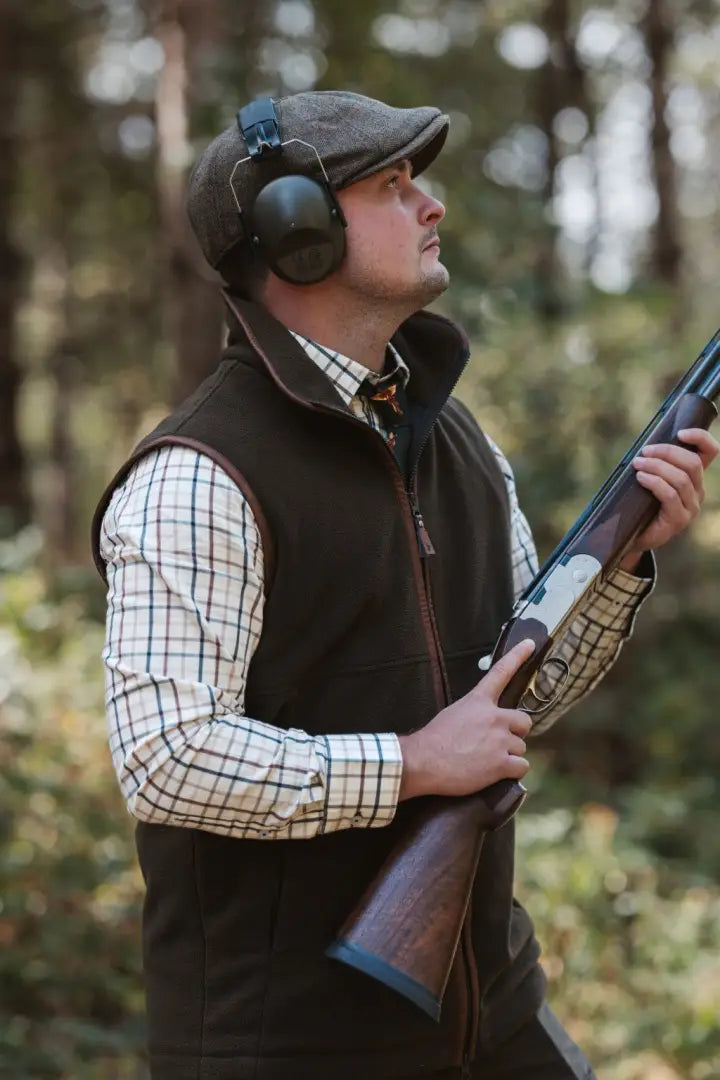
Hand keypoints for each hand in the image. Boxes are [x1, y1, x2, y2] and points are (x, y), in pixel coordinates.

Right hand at [398, 639, 533, 800]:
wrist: (424, 761)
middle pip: (524, 721)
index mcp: (478, 701)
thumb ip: (474, 714)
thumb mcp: (453, 714)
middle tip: (500, 743)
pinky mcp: (501, 763)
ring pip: (521, 747)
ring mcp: (499, 740)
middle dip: (516, 733)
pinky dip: (512, 771)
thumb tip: (483, 726)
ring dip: (509, 755)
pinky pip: (521, 767)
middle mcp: (494, 717)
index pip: (501, 672)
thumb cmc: (433, 740)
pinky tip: (496, 773)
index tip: (530, 644)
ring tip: (487, 761)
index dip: (518, 656)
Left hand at [620, 427, 718, 571]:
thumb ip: (656, 462)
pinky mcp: (679, 520)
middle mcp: (697, 491)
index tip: (679, 432)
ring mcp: (690, 507)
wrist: (632, 535)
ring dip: (657, 466)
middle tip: (644, 452)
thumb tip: (646, 443)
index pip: (710, 452)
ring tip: (637, 464)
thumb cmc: (640, 502)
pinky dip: (654, 482)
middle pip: (692, 463)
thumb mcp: (650, 477)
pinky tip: (640, 478)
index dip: (700, 438)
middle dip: (667, 452)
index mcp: (694, 477)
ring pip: (681, 479)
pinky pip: (670, 495)